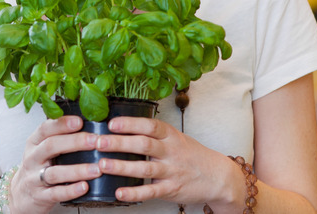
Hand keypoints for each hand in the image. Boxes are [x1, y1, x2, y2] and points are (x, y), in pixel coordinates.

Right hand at [7, 115, 102, 213]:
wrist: (21, 195)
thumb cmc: (39, 166)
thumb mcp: (43, 148)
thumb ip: (61, 136)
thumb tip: (90, 122)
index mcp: (34, 142)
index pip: (45, 128)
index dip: (62, 124)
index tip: (80, 121)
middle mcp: (32, 158)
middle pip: (51, 146)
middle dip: (75, 142)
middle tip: (95, 141)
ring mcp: (34, 178)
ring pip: (54, 172)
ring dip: (77, 170)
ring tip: (97, 169)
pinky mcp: (39, 196)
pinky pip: (55, 193)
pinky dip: (70, 190)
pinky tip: (84, 186)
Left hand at [94, 116, 243, 206]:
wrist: (217, 176)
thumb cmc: (192, 155)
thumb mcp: (177, 137)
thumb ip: (155, 133)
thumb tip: (124, 125)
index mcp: (171, 136)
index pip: (150, 126)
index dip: (130, 124)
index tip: (112, 123)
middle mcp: (171, 152)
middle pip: (144, 145)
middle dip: (119, 143)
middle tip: (99, 142)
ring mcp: (171, 171)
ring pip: (144, 168)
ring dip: (122, 166)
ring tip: (103, 164)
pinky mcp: (171, 190)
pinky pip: (150, 192)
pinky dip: (134, 192)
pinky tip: (119, 192)